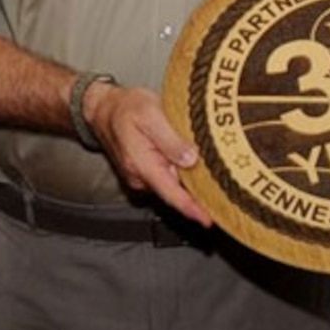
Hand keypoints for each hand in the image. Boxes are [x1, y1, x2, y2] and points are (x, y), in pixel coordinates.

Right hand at [85, 82, 212, 226]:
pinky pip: (167, 177)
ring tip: (214, 179)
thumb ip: (170, 140)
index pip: (171, 194)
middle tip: (225, 196)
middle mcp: (141, 177)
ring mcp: (142, 176)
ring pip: (173, 185)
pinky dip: (182, 176)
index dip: (191, 209)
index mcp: (143, 165)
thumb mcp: (151, 115)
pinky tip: (196, 169)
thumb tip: (191, 160)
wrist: (105, 108)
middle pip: (176, 193)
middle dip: (199, 197)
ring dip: (191, 184)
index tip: (208, 220)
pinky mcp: (145, 171)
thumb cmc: (127, 108)